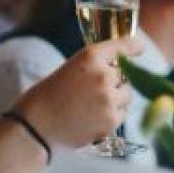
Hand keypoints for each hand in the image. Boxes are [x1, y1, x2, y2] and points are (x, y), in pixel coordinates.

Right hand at [13, 38, 142, 148]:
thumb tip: (122, 68)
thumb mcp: (71, 69)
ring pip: (126, 95)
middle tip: (91, 93)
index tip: (139, 49)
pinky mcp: (112, 119)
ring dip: (115, 99)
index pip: (123, 46)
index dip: (133, 47)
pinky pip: (122, 113)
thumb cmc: (48, 97)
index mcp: (90, 57)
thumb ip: (96, 66)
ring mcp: (109, 97)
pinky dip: (111, 116)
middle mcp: (104, 74)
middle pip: (125, 75)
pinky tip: (90, 118)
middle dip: (114, 82)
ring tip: (89, 106)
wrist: (34, 127)